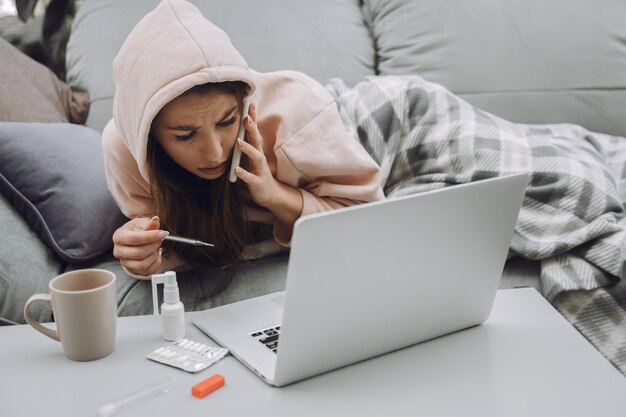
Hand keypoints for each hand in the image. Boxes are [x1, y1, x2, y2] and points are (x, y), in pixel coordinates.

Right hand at [112, 216, 168, 277]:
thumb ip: (149, 223)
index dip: (151, 236)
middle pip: (139, 253)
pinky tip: (155, 254)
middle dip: (154, 245)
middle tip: (160, 239)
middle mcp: (118, 251)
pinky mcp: (132, 270)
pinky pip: (148, 270)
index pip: (135, 238)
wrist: (133, 242)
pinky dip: (156, 262)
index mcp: (119, 237)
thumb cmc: (136, 231)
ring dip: (154, 255)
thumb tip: (155, 220)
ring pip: (142, 264)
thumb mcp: (142, 223)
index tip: (163, 233)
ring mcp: (124, 262)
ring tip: (156, 247)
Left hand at [235, 104, 303, 225]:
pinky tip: (236, 170)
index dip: (253, 118)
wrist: (271, 195)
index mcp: (257, 151)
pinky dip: (244, 174)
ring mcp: (260, 170)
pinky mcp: (258, 183)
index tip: (249, 103)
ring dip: (248, 149)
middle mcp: (260, 158)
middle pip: (257, 140)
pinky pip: (250, 178)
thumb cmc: (259, 174)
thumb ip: (247, 145)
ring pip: (256, 158)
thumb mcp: (252, 158)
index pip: (254, 132)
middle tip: (246, 116)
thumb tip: (237, 130)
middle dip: (252, 128)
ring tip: (238, 142)